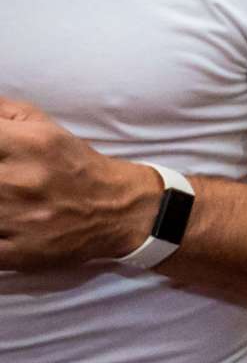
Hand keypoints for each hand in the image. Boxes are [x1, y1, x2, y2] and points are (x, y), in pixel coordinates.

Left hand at [0, 97, 160, 269]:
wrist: (118, 209)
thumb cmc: (73, 164)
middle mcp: (19, 181)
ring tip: (4, 197)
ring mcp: (15, 220)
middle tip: (2, 181)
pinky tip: (1, 225)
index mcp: (27, 144)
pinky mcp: (16, 252)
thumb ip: (0, 110)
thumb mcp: (41, 123)